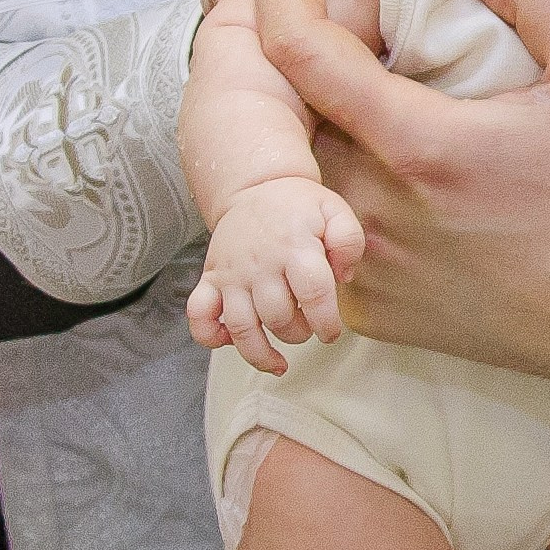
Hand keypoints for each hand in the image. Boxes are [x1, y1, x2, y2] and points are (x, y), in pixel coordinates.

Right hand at [188, 176, 364, 375]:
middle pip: (278, 317)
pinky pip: (200, 316)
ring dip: (260, 352)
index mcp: (294, 246)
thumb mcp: (335, 211)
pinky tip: (230, 341)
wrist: (255, 188)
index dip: (326, 322)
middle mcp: (260, 264)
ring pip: (240, 327)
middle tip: (307, 326)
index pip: (313, 293)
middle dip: (298, 333)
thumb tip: (343, 277)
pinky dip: (210, 337)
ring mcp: (231, 274)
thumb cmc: (297, 206)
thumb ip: (349, 242)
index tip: (331, 331)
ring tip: (279, 361)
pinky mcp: (211, 279)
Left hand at [249, 0, 549, 387]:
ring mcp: (358, 264)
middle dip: (289, 40)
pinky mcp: (362, 304)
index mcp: (418, 145)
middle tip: (326, 0)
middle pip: (281, 104)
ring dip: (306, 112)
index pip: (299, 49)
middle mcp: (369, 208)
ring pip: (292, 166)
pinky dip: (324, 180)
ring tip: (347, 71)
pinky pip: (313, 226)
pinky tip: (368, 152)